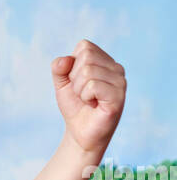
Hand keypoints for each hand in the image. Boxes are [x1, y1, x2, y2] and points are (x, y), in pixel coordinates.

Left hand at [50, 39, 125, 153]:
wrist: (80, 132)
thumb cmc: (75, 107)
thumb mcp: (62, 84)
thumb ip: (59, 68)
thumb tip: (64, 60)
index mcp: (105, 61)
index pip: (84, 46)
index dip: (72, 66)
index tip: (77, 83)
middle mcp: (117, 68)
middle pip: (86, 57)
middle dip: (74, 78)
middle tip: (82, 94)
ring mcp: (120, 81)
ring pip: (87, 71)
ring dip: (79, 90)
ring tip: (88, 100)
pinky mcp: (118, 96)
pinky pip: (93, 85)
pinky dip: (85, 97)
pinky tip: (93, 105)